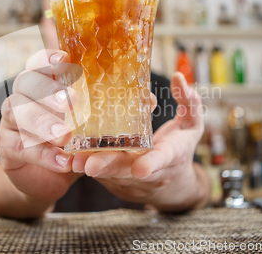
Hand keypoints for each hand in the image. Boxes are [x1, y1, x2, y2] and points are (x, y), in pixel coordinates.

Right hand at [0, 49, 157, 203]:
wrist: (46, 176)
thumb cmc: (71, 141)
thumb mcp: (91, 124)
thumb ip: (112, 111)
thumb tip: (148, 100)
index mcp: (42, 84)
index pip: (38, 63)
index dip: (48, 58)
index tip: (65, 59)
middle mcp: (22, 97)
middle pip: (25, 83)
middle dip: (47, 90)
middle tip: (71, 101)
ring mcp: (10, 122)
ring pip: (17, 112)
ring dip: (42, 122)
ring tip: (66, 135)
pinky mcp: (6, 148)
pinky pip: (19, 147)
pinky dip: (43, 154)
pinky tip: (63, 161)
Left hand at [70, 72, 207, 210]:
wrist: (173, 185)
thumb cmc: (181, 147)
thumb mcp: (192, 124)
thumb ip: (189, 101)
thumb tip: (180, 77)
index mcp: (172, 157)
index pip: (163, 159)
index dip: (152, 163)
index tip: (140, 168)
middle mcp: (150, 172)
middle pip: (128, 171)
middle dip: (110, 167)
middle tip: (91, 164)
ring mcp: (131, 180)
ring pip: (110, 175)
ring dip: (91, 168)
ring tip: (73, 160)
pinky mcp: (116, 182)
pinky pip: (101, 175)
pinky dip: (86, 166)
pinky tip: (68, 157)